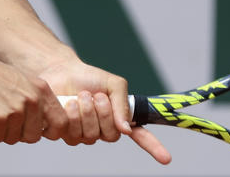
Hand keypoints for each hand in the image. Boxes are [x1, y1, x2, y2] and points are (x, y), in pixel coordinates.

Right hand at [0, 48, 66, 143]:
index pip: (60, 123)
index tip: (35, 130)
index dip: (49, 132)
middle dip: (18, 133)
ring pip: (13, 139)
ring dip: (0, 132)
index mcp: (41, 90)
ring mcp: (16, 109)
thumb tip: (45, 125)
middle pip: (33, 136)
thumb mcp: (22, 81)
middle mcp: (32, 99)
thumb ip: (36, 100)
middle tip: (4, 120)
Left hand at [39, 59, 171, 163]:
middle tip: (96, 96)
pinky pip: (71, 135)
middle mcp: (103, 130)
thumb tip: (126, 129)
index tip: (167, 158)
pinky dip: (70, 115)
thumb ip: (122, 103)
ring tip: (81, 96)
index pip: (140, 137)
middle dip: (104, 114)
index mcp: (119, 118)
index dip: (154, 148)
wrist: (62, 71)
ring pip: (89, 136)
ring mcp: (84, 134)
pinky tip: (68, 104)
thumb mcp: (113, 84)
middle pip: (111, 136)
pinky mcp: (65, 133)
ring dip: (85, 112)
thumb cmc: (89, 77)